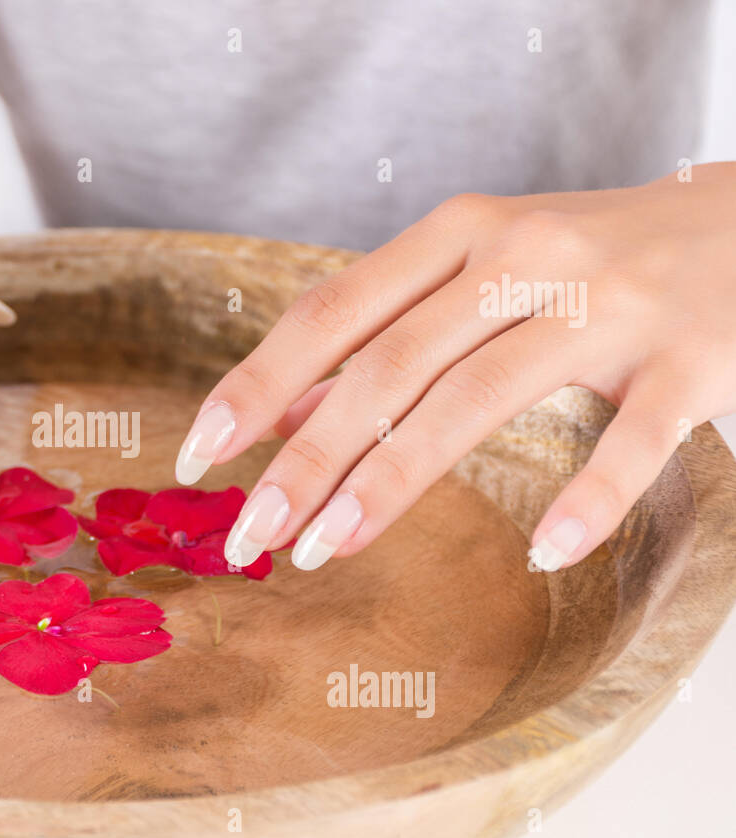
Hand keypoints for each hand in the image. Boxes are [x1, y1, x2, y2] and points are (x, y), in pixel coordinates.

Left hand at [179, 163, 735, 572]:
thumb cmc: (583, 260)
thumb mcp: (473, 273)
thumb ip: (380, 336)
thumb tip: (276, 416)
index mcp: (458, 234)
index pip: (331, 313)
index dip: (256, 385)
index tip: (198, 454)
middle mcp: (521, 257)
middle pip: (387, 367)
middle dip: (305, 459)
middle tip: (249, 536)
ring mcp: (607, 305)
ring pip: (476, 399)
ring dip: (392, 481)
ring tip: (328, 549)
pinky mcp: (690, 358)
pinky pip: (631, 439)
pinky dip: (588, 498)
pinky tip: (544, 554)